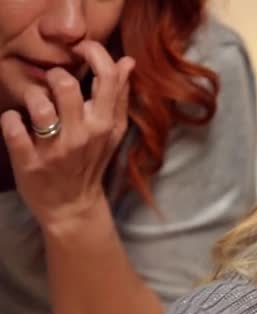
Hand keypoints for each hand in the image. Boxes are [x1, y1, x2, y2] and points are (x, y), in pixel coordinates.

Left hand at [0, 40, 133, 229]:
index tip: (80, 48)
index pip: (107, 76)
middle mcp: (83, 135)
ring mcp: (56, 150)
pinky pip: (13, 128)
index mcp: (106, 124)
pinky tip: (17, 123)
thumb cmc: (92, 162)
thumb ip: (120, 95)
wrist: (73, 206)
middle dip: (53, 75)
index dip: (92, 52)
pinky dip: (10, 120)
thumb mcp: (112, 131)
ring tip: (35, 104)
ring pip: (38, 104)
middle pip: (65, 85)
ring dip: (31, 97)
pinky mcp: (29, 162)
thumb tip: (128, 61)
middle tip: (51, 83)